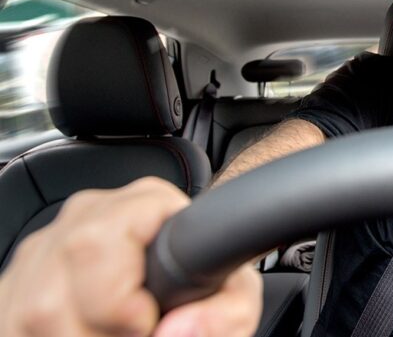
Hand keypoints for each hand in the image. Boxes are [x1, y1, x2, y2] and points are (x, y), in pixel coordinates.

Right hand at [0, 177, 262, 336]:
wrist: (185, 281)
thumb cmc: (208, 286)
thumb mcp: (236, 296)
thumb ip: (225, 310)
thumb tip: (177, 328)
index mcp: (144, 203)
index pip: (99, 244)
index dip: (123, 302)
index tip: (149, 322)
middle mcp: (85, 215)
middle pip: (54, 292)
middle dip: (94, 330)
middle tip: (134, 333)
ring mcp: (43, 248)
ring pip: (30, 312)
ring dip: (74, 336)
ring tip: (115, 334)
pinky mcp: (15, 282)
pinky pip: (15, 321)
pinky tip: (89, 333)